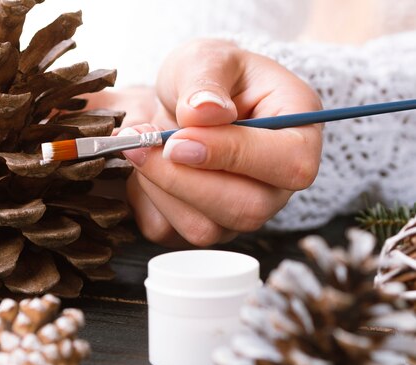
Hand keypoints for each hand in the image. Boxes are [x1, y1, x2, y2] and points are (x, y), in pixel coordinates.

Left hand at [123, 39, 322, 246]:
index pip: (290, 163)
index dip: (234, 156)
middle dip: (183, 179)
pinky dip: (146, 198)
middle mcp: (277, 184)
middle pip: (248, 209)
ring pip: (205, 228)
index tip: (179, 139)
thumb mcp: (207, 57)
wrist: (178, 105)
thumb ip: (206, 80)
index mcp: (299, 132)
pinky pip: (171, 231)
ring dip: (159, 187)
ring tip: (140, 144)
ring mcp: (241, 211)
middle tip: (140, 143)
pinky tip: (145, 166)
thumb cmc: (207, 78)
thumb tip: (204, 113)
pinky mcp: (204, 226)